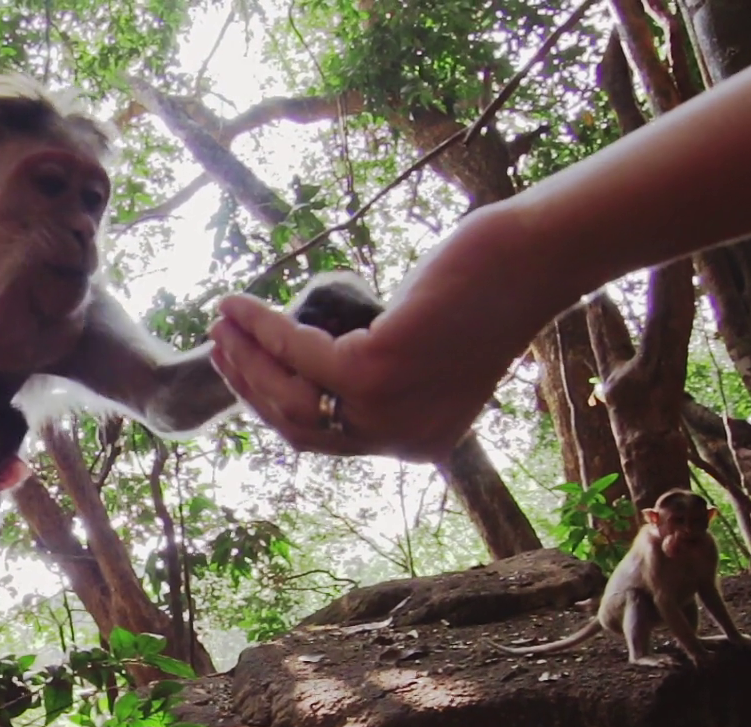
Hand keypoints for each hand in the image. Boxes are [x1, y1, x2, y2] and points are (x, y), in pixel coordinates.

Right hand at [207, 204, 580, 461]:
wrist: (532, 260)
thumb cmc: (484, 292)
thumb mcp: (425, 348)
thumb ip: (379, 370)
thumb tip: (316, 361)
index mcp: (415, 441)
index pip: (323, 438)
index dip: (271, 405)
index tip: (243, 368)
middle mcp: (401, 439)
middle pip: (297, 427)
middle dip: (248, 386)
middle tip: (218, 345)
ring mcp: (390, 408)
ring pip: (290, 398)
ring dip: (245, 360)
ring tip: (220, 324)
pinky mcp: (379, 369)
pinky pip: (300, 351)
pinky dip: (262, 327)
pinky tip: (239, 304)